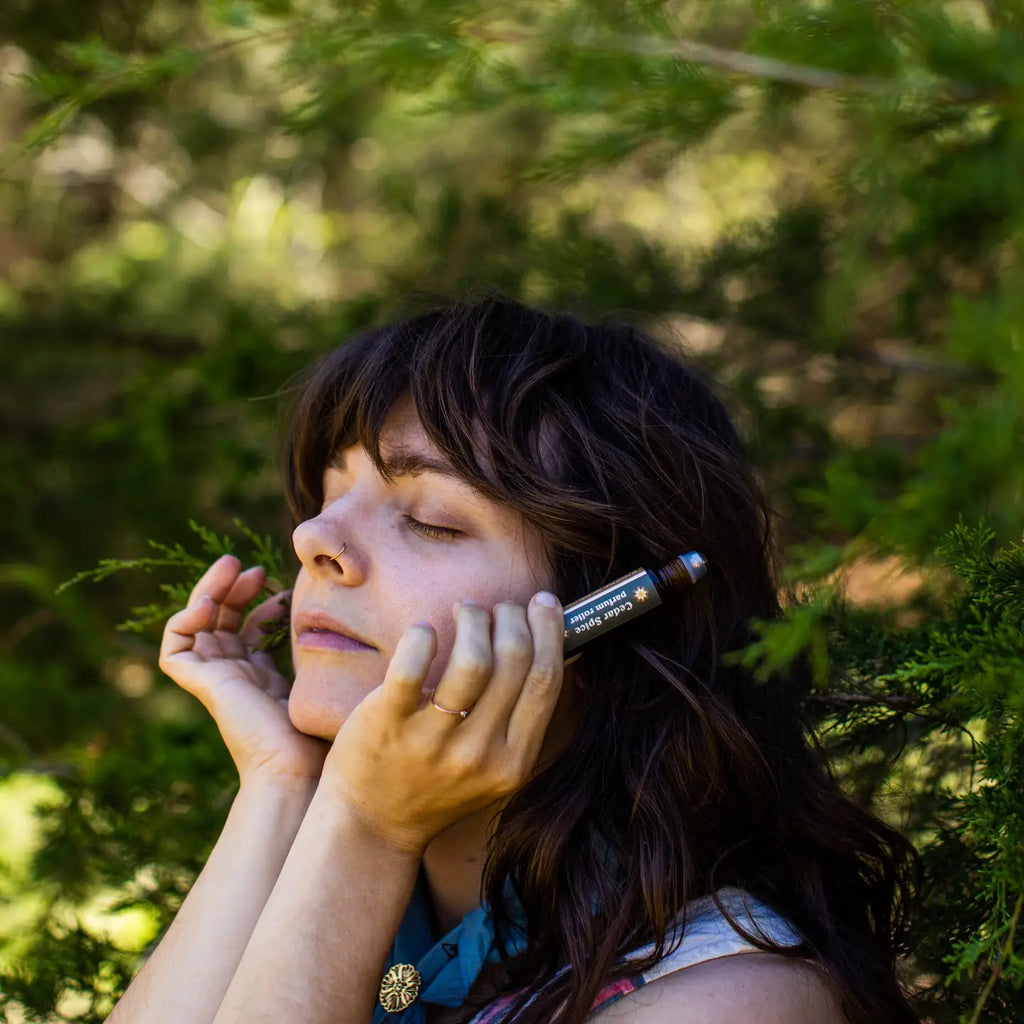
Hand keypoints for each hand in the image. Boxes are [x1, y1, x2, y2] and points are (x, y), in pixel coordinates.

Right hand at [160, 554, 327, 784]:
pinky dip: (184, 619)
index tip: (285, 589)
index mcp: (261, 679)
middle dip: (235, 589)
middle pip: (223, 621)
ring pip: (197, 625)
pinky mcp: (202, 684)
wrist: (299, 768)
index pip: (250, 631)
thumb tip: (353, 625)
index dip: (262, 604)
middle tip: (253, 567)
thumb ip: (328, 654)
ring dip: (210, 591)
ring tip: (231, 566)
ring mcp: (216, 680)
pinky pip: (175, 646)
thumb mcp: (326, 681)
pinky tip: (209, 603)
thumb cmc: (322, 735)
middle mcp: (235, 677)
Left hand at [322, 593, 564, 852]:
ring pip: (472, 659)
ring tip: (466, 611)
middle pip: (514, 660)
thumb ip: (520, 716)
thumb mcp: (495, 764)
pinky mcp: (387, 724)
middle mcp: (478, 754)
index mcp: (514, 761)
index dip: (550, 630)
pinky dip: (422, 637)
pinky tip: (424, 632)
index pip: (545, 681)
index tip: (544, 602)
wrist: (373, 822)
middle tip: (498, 609)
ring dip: (474, 618)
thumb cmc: (438, 779)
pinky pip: (411, 667)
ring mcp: (432, 741)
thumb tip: (547, 642)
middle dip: (511, 616)